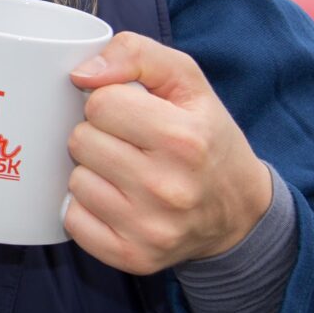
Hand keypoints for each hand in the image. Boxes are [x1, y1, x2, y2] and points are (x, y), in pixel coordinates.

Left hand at [64, 32, 272, 273]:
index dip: (109, 103)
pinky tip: (117, 202)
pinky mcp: (133, 258)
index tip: (131, 113)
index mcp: (183, 138)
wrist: (239, 213)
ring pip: (75, 181)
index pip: (100, 104)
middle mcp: (168, 188)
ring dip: (93, 172)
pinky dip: (87, 209)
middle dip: (98, 136)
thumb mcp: (187, 81)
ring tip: (126, 174)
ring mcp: (150, 228)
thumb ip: (136, 54)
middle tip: (129, 145)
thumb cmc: (206, 137)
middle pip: (81, 141)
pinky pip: (74, 220)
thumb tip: (81, 74)